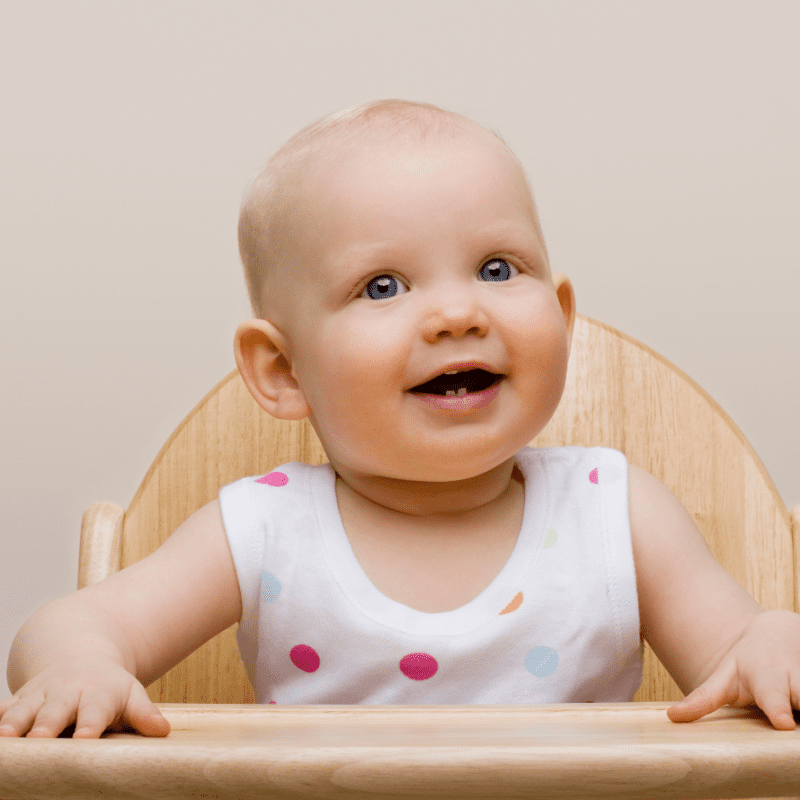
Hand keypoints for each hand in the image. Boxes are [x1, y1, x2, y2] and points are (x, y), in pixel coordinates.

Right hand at [0, 656, 169, 737]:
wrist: (79, 657)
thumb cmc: (108, 687)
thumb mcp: (130, 694)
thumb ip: (143, 713)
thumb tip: (162, 730)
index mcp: (96, 694)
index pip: (95, 712)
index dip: (90, 725)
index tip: (85, 739)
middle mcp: (65, 694)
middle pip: (54, 712)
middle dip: (46, 725)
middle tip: (40, 739)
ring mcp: (39, 697)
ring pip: (22, 710)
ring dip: (12, 723)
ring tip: (5, 738)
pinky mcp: (18, 700)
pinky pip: (2, 707)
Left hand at [667, 609, 799, 730]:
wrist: (777, 631)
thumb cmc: (747, 665)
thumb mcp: (724, 678)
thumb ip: (702, 699)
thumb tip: (672, 718)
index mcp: (767, 677)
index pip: (774, 696)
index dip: (779, 708)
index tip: (783, 722)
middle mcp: (797, 676)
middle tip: (795, 724)